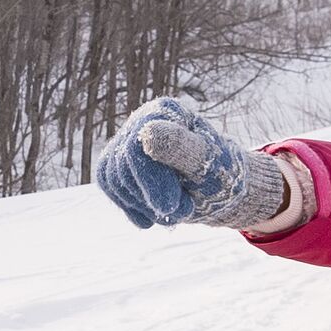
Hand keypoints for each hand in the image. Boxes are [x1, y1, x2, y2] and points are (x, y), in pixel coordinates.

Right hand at [93, 97, 291, 230]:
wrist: (220, 190)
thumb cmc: (219, 174)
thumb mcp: (207, 164)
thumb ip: (181, 148)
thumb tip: (148, 134)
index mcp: (164, 112)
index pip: (137, 148)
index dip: (150, 182)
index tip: (171, 206)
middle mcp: (141, 121)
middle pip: (122, 166)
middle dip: (151, 198)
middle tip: (185, 210)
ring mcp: (127, 142)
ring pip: (113, 179)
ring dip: (143, 205)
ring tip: (175, 211)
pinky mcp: (120, 163)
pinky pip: (109, 186)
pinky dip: (132, 208)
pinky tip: (152, 218)